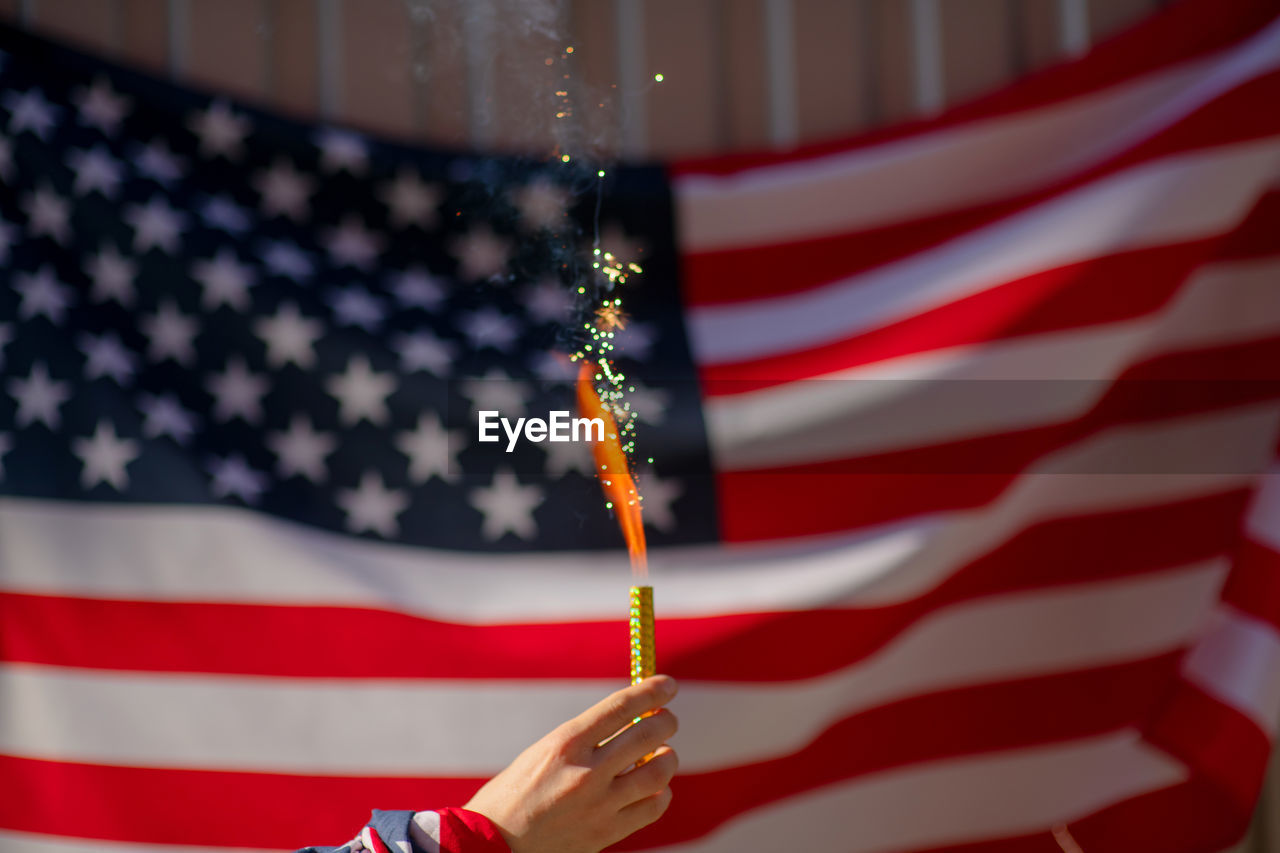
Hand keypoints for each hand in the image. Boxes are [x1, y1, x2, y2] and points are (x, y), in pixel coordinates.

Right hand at [463, 675, 678, 852]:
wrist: (492, 845)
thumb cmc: (513, 794)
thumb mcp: (542, 753)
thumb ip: (583, 740)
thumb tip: (628, 724)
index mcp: (565, 743)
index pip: (621, 707)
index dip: (651, 692)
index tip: (668, 685)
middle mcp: (586, 771)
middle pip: (647, 735)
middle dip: (665, 722)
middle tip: (668, 720)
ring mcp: (599, 805)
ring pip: (658, 772)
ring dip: (667, 757)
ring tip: (662, 754)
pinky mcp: (606, 832)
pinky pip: (652, 807)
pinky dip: (661, 793)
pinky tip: (654, 788)